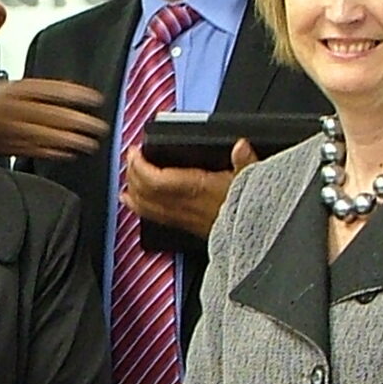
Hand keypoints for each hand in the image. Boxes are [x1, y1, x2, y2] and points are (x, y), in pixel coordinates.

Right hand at [0, 78, 108, 161]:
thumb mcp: (3, 89)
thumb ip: (29, 93)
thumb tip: (61, 95)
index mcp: (12, 89)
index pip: (49, 89)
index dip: (74, 94)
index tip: (94, 99)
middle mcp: (11, 108)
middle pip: (51, 114)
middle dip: (77, 121)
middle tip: (98, 126)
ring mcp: (8, 129)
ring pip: (44, 135)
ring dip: (69, 140)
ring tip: (89, 143)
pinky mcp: (6, 147)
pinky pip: (33, 150)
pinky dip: (53, 152)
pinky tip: (68, 153)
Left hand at [121, 140, 255, 242]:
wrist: (255, 238)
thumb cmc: (252, 209)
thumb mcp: (253, 180)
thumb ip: (245, 161)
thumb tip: (241, 146)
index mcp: (198, 190)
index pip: (157, 180)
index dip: (141, 166)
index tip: (135, 152)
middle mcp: (185, 206)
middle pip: (146, 192)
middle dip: (133, 174)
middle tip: (130, 159)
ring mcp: (182, 219)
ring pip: (146, 207)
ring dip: (132, 191)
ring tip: (127, 177)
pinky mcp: (185, 227)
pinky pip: (154, 217)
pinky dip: (139, 207)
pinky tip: (132, 202)